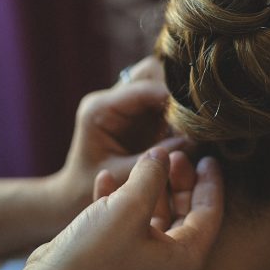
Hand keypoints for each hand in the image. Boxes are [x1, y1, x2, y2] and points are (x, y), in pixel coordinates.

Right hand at [23, 147, 223, 269]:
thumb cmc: (96, 255)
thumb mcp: (129, 206)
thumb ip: (152, 175)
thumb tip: (161, 155)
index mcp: (184, 259)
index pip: (210, 214)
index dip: (210, 182)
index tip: (209, 157)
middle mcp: (167, 265)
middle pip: (185, 214)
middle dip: (179, 181)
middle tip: (175, 153)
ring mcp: (140, 263)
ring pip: (154, 216)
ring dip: (147, 186)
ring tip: (143, 159)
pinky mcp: (115, 259)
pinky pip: (127, 224)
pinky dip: (120, 200)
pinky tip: (106, 177)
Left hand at [49, 57, 180, 222]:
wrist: (71, 196)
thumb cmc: (88, 190)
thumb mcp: (121, 176)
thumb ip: (154, 160)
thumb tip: (196, 142)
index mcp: (100, 108)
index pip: (144, 88)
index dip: (175, 99)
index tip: (198, 117)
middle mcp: (111, 99)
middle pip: (152, 72)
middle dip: (177, 92)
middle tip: (196, 119)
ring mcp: (124, 104)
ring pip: (161, 82)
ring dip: (179, 102)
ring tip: (193, 127)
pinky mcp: (136, 115)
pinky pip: (163, 102)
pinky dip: (178, 114)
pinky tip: (188, 133)